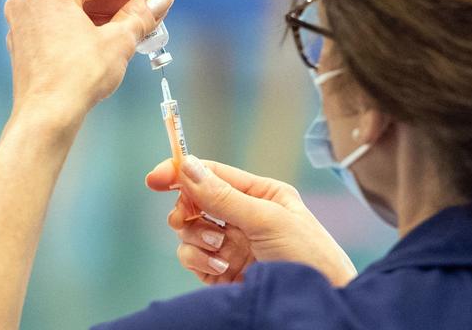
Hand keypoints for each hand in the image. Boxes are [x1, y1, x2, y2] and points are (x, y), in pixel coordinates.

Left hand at [4, 0, 171, 119]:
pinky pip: (62, 25)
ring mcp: (24, 21)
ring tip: (138, 26)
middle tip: (152, 9)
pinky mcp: (26, 43)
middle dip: (122, 2)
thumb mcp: (120, 40)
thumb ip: (142, 14)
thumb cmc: (78, 76)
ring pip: (74, 10)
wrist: (48, 116)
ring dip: (107, 16)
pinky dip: (87, 29)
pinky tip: (112, 39)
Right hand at [146, 155, 357, 286]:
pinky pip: (192, 256)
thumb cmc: (308, 255)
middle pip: (195, 201)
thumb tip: (188, 167)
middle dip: (187, 209)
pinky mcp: (220, 270)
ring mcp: (231, 243)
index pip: (214, 174)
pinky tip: (221, 268)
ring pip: (189, 230)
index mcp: (260, 193)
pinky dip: (199, 260)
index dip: (182, 172)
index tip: (154, 178)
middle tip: (187, 217)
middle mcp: (243, 215)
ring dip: (197, 238)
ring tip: (220, 250)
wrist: (316, 304)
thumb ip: (225, 196)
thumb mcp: (267, 219)